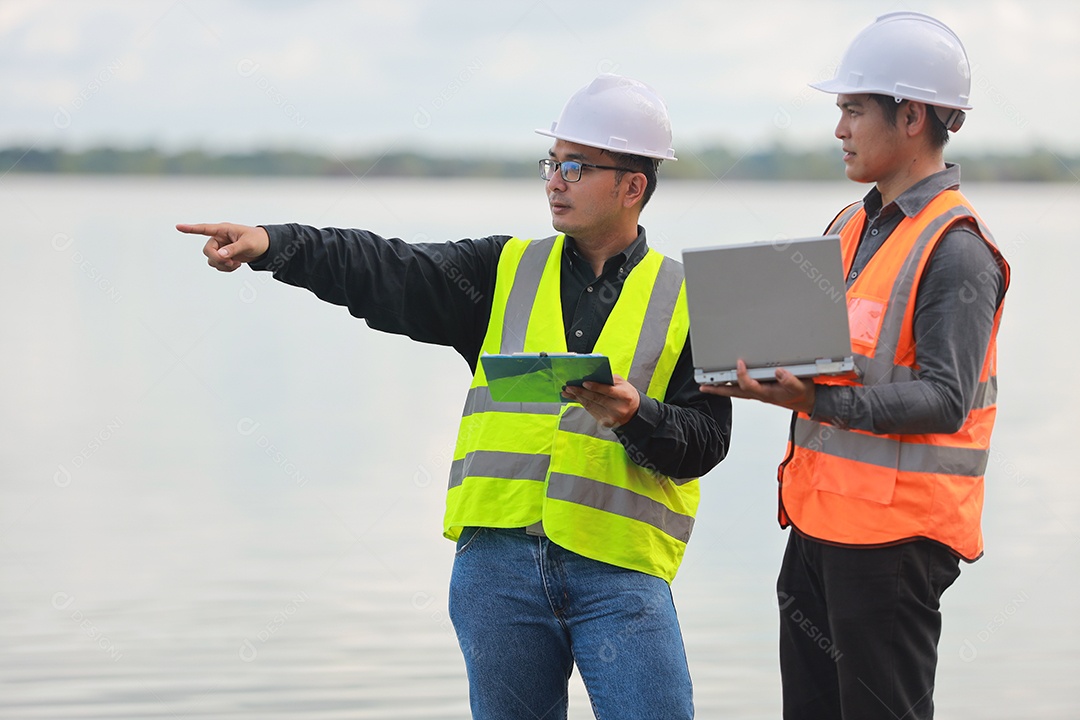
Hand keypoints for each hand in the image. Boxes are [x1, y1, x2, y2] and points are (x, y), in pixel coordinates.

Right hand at [177, 222, 269, 271]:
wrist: (265, 247)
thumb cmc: (257, 240)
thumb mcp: (247, 244)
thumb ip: (233, 249)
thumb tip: (220, 254)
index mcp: (223, 230)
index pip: (204, 229)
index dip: (191, 229)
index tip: (178, 226)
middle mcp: (219, 238)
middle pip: (207, 251)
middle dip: (218, 259)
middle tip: (231, 262)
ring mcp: (221, 247)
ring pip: (212, 260)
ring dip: (223, 265)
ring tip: (236, 263)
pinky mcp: (224, 256)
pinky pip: (218, 265)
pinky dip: (226, 268)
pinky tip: (236, 265)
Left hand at [561, 374, 639, 428]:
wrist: (634, 413)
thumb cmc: (626, 394)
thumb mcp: (623, 384)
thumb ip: (609, 379)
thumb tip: (591, 376)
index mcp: (624, 396)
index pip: (608, 391)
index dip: (596, 387)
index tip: (584, 383)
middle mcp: (618, 408)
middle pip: (597, 399)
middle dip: (581, 392)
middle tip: (569, 386)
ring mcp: (611, 417)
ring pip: (591, 406)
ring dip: (577, 398)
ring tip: (567, 392)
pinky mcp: (605, 423)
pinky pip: (591, 411)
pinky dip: (582, 403)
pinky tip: (574, 398)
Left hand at [699, 359, 815, 414]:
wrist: (807, 400)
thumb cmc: (801, 393)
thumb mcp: (799, 386)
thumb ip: (789, 380)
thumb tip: (778, 372)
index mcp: (766, 393)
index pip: (748, 385)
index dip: (741, 375)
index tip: (739, 363)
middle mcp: (759, 393)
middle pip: (733, 392)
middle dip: (718, 389)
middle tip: (703, 386)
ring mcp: (758, 392)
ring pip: (735, 391)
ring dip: (721, 387)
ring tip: (707, 384)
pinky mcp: (760, 390)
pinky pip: (741, 388)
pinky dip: (731, 386)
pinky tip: (724, 382)